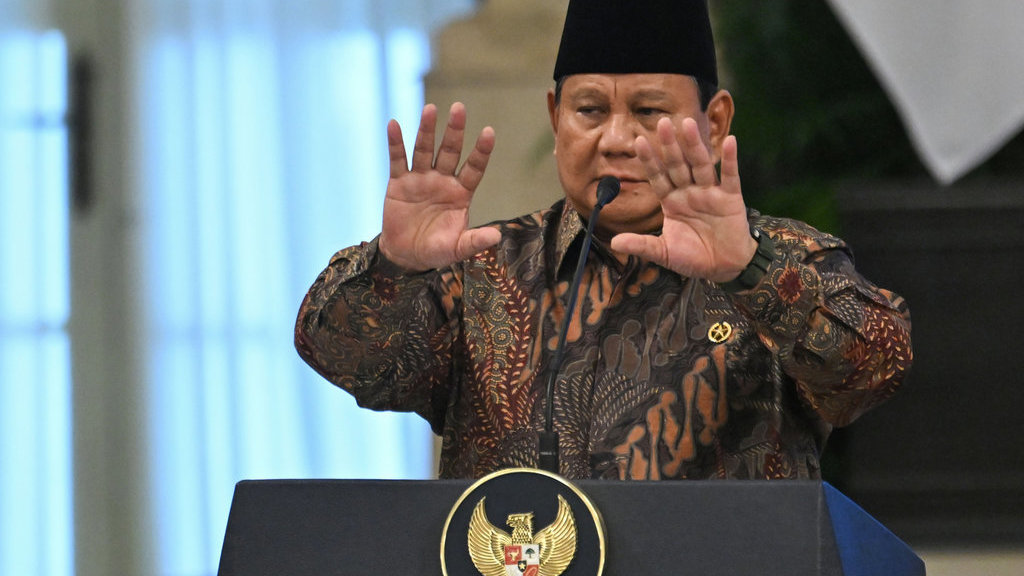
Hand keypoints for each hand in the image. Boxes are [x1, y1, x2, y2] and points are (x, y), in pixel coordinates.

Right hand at [379, 102, 500, 271]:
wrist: (407, 256)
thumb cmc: (436, 251)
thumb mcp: (457, 249)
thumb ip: (475, 241)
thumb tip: (497, 236)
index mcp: (461, 193)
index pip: (474, 168)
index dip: (481, 151)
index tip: (489, 132)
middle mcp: (442, 180)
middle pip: (449, 151)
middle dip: (454, 131)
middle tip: (459, 108)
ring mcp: (420, 179)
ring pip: (424, 150)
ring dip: (426, 130)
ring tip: (430, 109)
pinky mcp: (399, 182)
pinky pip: (397, 159)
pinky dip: (396, 143)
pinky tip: (394, 124)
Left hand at [609, 117, 755, 281]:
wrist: (723, 267)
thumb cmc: (693, 257)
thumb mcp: (664, 253)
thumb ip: (641, 245)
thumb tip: (614, 243)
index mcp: (671, 201)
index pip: (658, 177)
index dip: (649, 160)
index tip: (638, 141)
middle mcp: (689, 192)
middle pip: (677, 165)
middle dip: (669, 145)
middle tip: (661, 121)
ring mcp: (710, 193)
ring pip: (700, 165)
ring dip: (694, 145)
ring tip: (688, 123)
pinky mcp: (731, 198)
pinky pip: (730, 176)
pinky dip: (730, 160)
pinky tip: (730, 141)